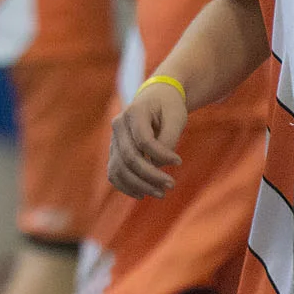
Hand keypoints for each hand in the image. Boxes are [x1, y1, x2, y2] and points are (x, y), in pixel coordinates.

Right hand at [107, 82, 187, 197]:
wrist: (155, 99)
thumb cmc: (168, 107)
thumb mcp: (176, 117)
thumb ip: (169, 139)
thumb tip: (158, 165)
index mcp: (134, 111)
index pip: (143, 140)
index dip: (161, 155)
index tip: (179, 162)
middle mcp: (118, 125)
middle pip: (129, 157)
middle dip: (150, 175)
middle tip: (171, 185)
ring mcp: (114, 139)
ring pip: (119, 168)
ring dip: (139, 185)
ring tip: (160, 194)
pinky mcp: (114, 151)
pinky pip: (114, 173)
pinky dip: (126, 186)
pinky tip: (142, 194)